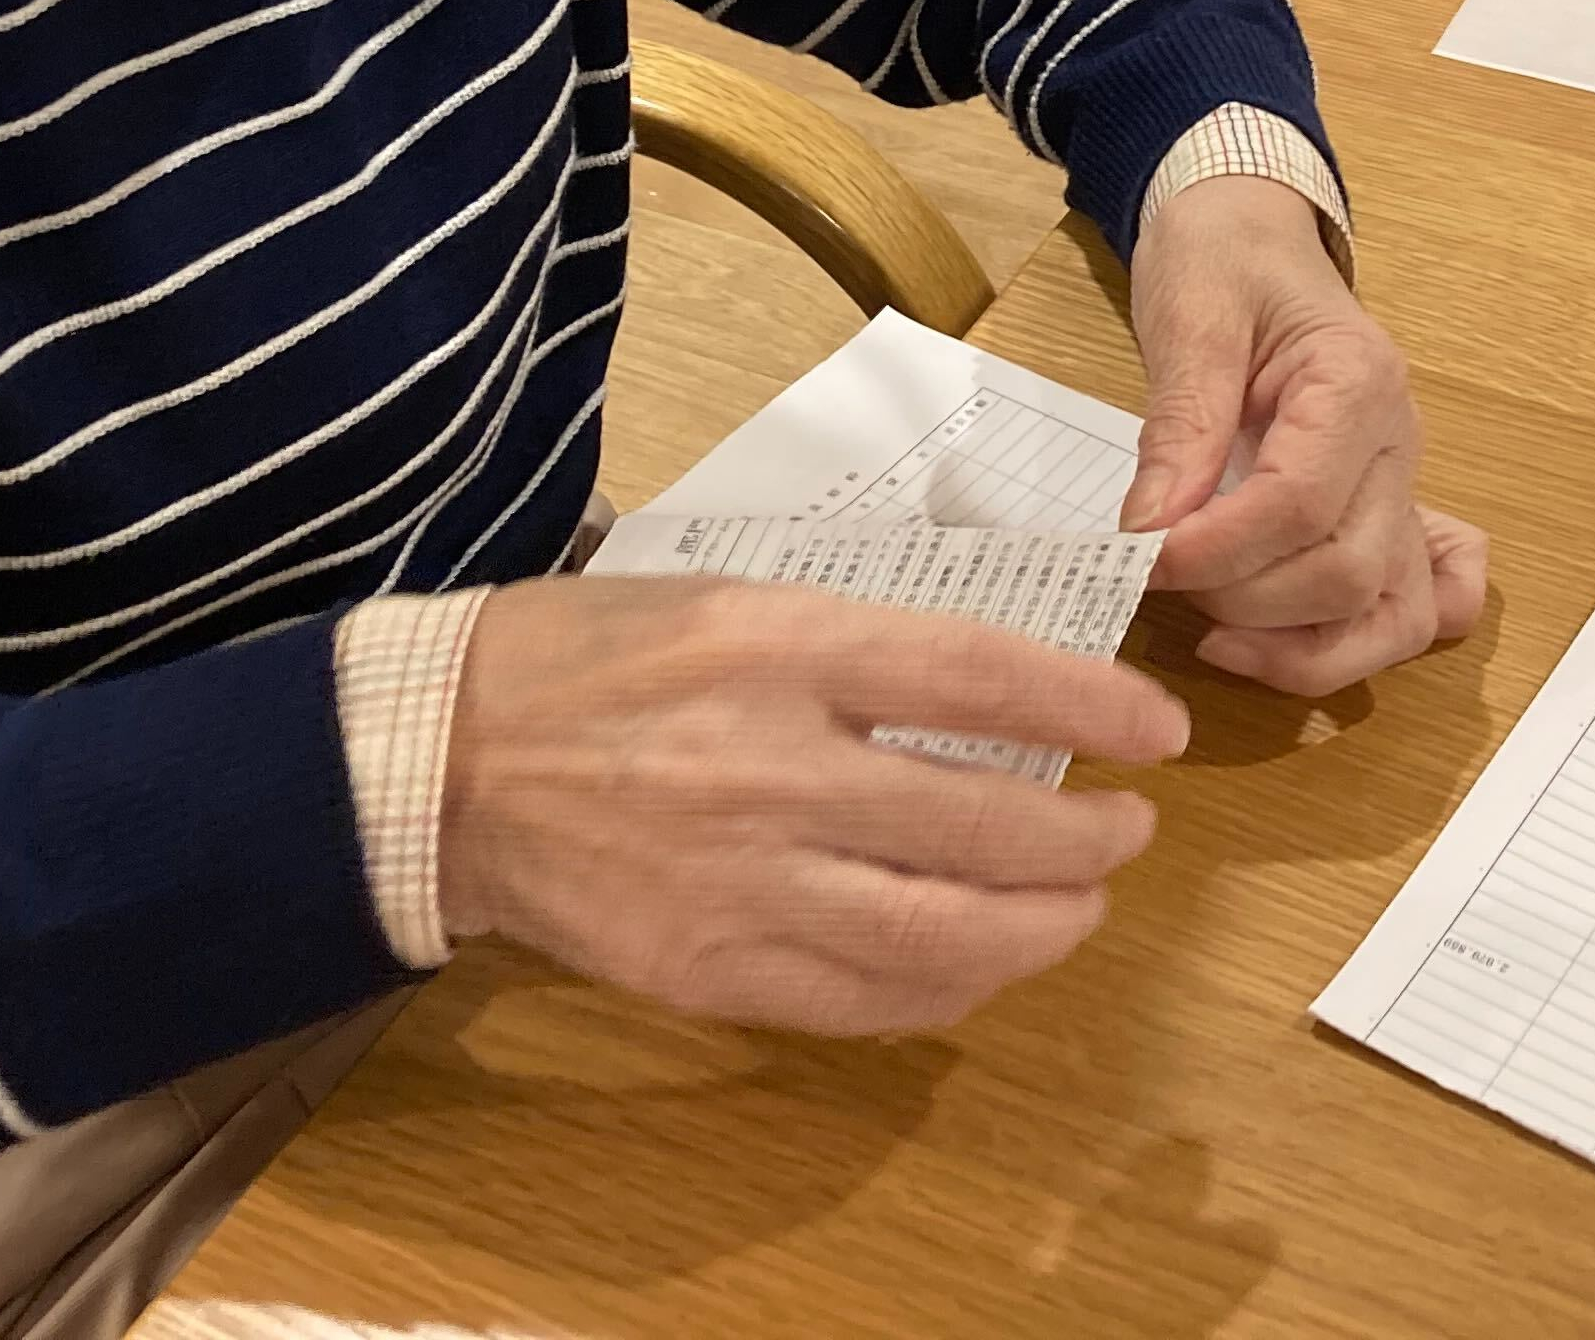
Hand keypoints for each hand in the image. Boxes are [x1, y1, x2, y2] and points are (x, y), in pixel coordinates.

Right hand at [435, 574, 1186, 1032]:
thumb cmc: (587, 656)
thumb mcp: (730, 594)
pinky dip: (946, 987)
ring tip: (1078, 905)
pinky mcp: (708, 970)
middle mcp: (772, 768)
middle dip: (1086, 839)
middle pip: (985, 825)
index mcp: (779, 645)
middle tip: (1126, 829)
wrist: (440, 759)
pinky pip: (864, 1000)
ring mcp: (741, 883)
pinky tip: (980, 962)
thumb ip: (858, 642)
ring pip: (943, 932)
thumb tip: (996, 685)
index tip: (1154, 729)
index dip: (1090, 709)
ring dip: (1042, 926)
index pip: (982, 679)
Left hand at [1124, 173, 1489, 696]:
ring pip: (1396, 617)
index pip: (1301, 502)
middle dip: (1245, 601)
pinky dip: (1360, 644)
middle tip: (1159, 577)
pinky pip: (1417, 609)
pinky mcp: (1387, 518)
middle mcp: (1399, 447)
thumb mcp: (1190, 316)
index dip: (1216, 549)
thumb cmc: (1224, 258)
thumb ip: (1179, 425)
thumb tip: (1150, 531)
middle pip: (1349, 573)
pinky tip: (1281, 643)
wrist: (1252, 228)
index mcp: (1359, 382)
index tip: (1140, 555)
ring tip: (1214, 638)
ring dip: (1303, 650)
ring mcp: (1403, 490)